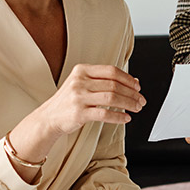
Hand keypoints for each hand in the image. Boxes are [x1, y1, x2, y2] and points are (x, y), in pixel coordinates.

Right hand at [29, 64, 143, 138]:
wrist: (49, 117)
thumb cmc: (69, 101)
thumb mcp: (83, 85)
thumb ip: (105, 82)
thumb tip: (134, 82)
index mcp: (82, 70)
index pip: (111, 71)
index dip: (128, 79)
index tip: (137, 86)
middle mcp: (79, 81)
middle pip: (114, 85)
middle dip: (132, 93)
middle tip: (141, 100)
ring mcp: (78, 97)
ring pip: (112, 98)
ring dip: (128, 104)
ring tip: (136, 108)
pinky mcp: (79, 113)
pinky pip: (104, 114)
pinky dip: (118, 116)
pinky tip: (125, 118)